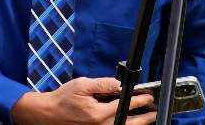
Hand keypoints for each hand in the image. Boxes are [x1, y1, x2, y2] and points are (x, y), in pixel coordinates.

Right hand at [12, 77, 154, 124]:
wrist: (50, 114)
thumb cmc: (64, 99)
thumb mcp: (82, 85)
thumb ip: (102, 84)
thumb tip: (119, 84)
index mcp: (99, 114)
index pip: (125, 106)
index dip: (139, 101)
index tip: (147, 96)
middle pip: (129, 123)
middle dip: (144, 117)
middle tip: (154, 110)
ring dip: (138, 123)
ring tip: (148, 117)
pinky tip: (131, 121)